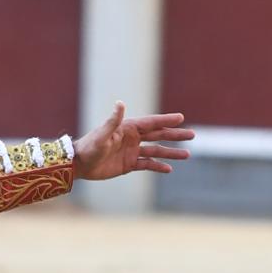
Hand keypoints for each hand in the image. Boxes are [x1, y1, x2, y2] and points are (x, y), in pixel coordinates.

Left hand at [72, 102, 192, 179]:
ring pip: (156, 151)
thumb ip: (113, 120)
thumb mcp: (101, 134)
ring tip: (187, 155)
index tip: (181, 118)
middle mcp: (132, 138)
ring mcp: (131, 151)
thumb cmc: (88, 147)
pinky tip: (169, 169)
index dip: (166, 120)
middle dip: (175, 135)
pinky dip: (158, 167)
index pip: (151, 123)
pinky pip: (147, 165)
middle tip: (192, 135)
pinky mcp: (128, 164)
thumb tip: (120, 103)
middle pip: (158, 135)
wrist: (79, 164)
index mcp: (128, 128)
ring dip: (170, 153)